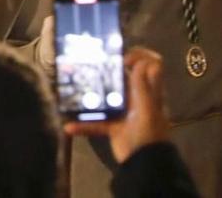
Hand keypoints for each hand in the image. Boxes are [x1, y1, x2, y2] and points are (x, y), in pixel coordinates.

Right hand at [64, 48, 172, 165]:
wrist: (144, 165)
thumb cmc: (148, 134)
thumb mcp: (147, 109)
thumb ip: (142, 87)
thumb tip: (139, 61)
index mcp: (149, 91)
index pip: (152, 66)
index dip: (141, 56)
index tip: (122, 57)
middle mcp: (137, 98)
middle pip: (124, 77)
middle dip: (108, 69)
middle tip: (91, 64)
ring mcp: (124, 112)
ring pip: (106, 98)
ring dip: (91, 96)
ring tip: (74, 86)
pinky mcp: (114, 127)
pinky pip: (97, 123)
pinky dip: (84, 125)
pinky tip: (69, 126)